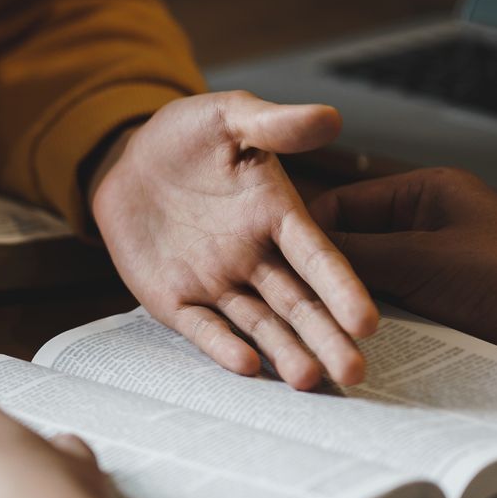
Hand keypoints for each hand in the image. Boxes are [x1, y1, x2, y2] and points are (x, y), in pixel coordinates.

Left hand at [89, 91, 377, 389]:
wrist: (129, 159)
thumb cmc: (188, 136)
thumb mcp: (230, 118)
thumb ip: (275, 124)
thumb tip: (330, 117)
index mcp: (277, 217)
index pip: (317, 257)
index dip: (341, 288)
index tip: (367, 321)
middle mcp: (254, 257)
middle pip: (297, 303)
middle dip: (325, 337)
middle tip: (354, 373)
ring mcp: (216, 281)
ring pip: (258, 323)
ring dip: (283, 351)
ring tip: (308, 380)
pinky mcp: (175, 298)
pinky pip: (201, 326)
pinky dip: (221, 345)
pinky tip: (244, 366)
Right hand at [311, 168, 496, 352]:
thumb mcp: (424, 261)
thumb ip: (358, 253)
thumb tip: (298, 258)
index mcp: (424, 193)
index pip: (341, 202)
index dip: (308, 233)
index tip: (281, 263)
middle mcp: (424, 223)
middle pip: (351, 243)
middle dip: (326, 274)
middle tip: (296, 301)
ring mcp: (431, 264)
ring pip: (367, 279)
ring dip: (347, 303)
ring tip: (321, 325)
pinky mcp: (438, 302)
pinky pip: (389, 308)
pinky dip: (370, 322)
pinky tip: (351, 340)